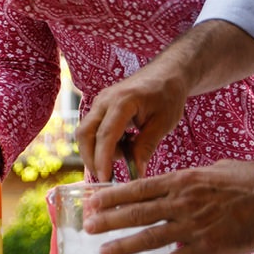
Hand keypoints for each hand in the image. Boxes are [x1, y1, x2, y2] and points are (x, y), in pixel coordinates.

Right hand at [78, 67, 188, 182]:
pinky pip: (92, 128)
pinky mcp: (100, 107)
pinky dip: (101, 143)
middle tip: (106, 178)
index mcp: (122, 101)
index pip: (105, 135)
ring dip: (96, 151)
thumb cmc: (168, 96)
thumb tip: (136, 173)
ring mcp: (100, 102)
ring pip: (85, 132)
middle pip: (85, 133)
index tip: (105, 180)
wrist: (166, 73)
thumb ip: (146, 147)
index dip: (102, 159)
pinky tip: (122, 146)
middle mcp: (104, 100)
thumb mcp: (163, 124)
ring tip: (124, 157)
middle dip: (91, 158)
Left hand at [84, 159, 253, 253]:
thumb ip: (192, 179)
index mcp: (182, 180)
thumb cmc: (250, 179)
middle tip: (87, 227)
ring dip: (124, 245)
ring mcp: (195, 224)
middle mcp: (182, 201)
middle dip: (109, 220)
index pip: (138, 188)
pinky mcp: (211, 245)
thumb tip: (179, 183)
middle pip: (136, 212)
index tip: (92, 202)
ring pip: (151, 236)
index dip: (112, 197)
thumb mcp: (213, 169)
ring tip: (104, 252)